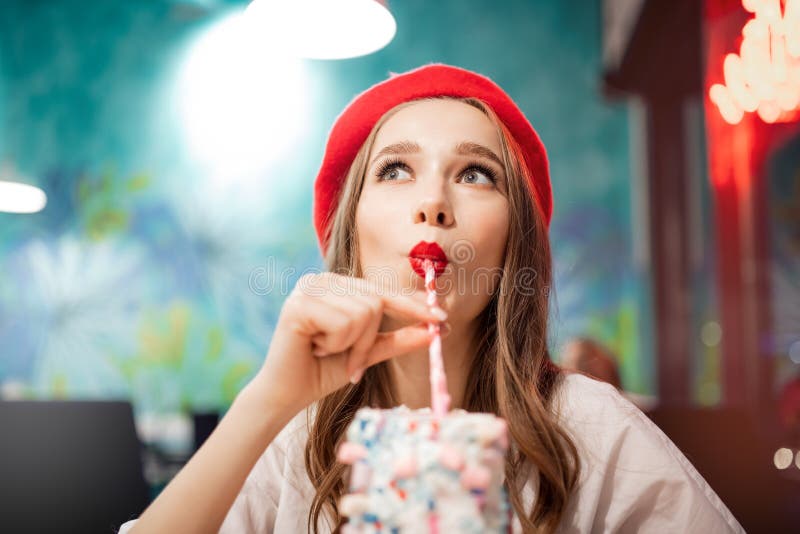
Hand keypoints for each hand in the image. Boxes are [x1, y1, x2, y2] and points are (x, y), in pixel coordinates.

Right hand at [251, 272, 448, 410]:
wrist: (286, 395)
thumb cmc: (323, 371)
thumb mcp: (367, 353)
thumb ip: (398, 339)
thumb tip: (436, 330)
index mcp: (336, 285)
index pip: (382, 291)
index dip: (413, 305)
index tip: (442, 319)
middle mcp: (321, 279)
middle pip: (375, 302)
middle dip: (368, 341)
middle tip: (351, 363)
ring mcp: (308, 288)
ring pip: (363, 312)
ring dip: (351, 345)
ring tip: (326, 352)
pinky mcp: (299, 304)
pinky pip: (344, 323)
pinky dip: (336, 344)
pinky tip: (314, 348)